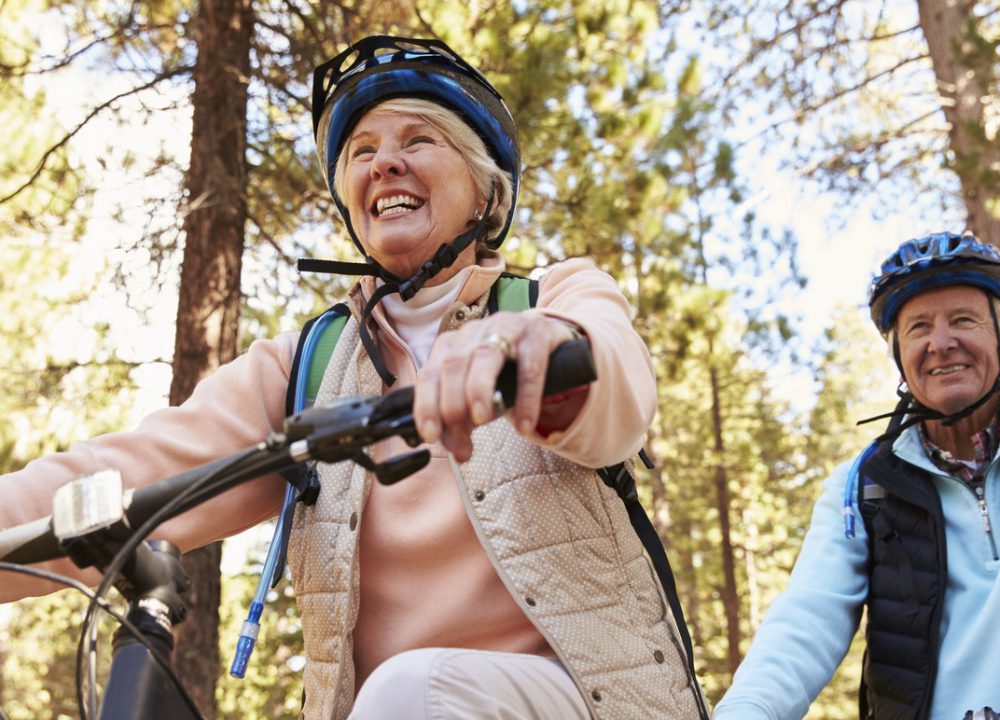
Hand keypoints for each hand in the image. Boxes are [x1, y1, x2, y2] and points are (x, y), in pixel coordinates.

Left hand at [413, 311, 582, 461]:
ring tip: (482, 420)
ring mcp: (506, 329)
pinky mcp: (537, 334)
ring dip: (478, 390)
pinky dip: (526, 399)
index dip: (426, 406)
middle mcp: (474, 333)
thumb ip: (464, 422)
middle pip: (453, 364)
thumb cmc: (505, 369)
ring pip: (484, 356)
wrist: (545, 339)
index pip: (429, 374)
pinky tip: (524, 425)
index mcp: (452, 345)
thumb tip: (459, 451)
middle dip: (452, 403)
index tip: (431, 436)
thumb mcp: (479, 395)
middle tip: (461, 434)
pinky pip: (530, 368)